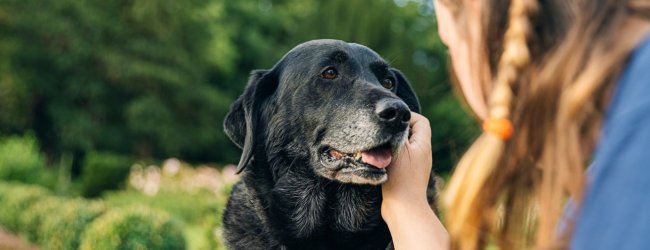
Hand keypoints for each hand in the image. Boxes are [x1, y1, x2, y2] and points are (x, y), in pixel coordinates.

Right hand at [381, 112, 447, 248]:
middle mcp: (422, 153)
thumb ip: (397, 131)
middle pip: (412, 133)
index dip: (407, 116)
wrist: (403, 208)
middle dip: (397, 130)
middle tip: (383, 133)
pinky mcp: (407, 176)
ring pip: (404, 146)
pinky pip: (400, 159)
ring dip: (391, 144)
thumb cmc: (401, 177)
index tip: (391, 120)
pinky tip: (379, 161)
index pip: (420, 121)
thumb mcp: (398, 148)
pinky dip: (390, 157)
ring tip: (380, 148)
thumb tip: (393, 120)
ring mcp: (416, 165)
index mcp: (423, 144)